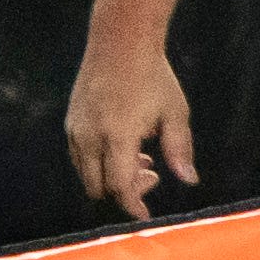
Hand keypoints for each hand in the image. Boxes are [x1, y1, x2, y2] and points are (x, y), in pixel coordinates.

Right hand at [63, 43, 192, 219]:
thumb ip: (180, 150)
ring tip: (142, 156)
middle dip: (125, 191)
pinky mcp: (70, 123)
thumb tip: (189, 180)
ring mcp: (76, 130)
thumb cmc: (153, 78)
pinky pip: (79, 157)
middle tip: (151, 173)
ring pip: (86, 174)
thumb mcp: (175, 113)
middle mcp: (90, 137)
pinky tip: (125, 146)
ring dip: (111, 176)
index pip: (120, 186)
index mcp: (118, 137)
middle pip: (100, 187)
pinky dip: (99, 162)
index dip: (134, 205)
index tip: (146, 215)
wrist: (119, 43)